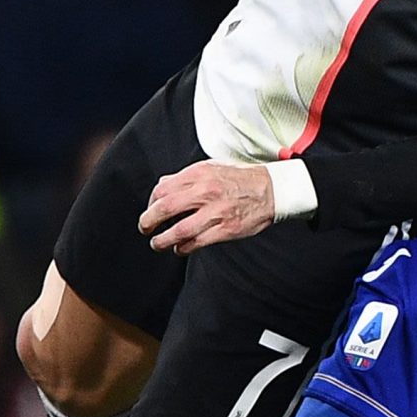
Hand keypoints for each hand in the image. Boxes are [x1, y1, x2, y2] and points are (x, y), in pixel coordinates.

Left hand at [140, 162, 274, 252]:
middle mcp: (205, 192)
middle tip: (145, 228)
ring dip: (162, 240)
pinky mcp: (225, 230)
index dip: (150, 203)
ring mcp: (215, 212)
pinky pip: (196, 242)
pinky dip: (183, 248)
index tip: (150, 211)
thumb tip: (162, 186)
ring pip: (178, 231)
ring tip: (157, 244)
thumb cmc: (239, 179)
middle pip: (164, 208)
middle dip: (148, 222)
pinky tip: (180, 248)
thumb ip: (185, 177)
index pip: (162, 190)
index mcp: (199, 174)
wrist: (270, 190)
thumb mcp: (210, 168)